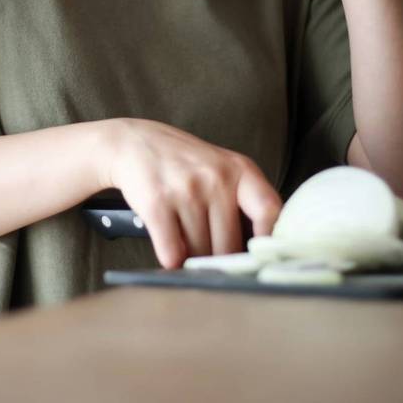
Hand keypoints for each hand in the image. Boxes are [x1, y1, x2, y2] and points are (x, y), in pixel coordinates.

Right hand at [96, 118, 281, 268]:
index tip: (260, 260)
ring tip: (186, 244)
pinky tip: (170, 252)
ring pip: (199, 251)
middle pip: (229, 244)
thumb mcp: (221, 167)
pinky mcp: (157, 203)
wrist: (133, 142)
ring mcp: (186, 190)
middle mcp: (216, 177)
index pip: (269, 210)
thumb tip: (258, 254)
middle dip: (218, 259)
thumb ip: (243, 200)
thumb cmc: (183, 162)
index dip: (269, 241)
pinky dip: (171, 260)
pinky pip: (172, 251)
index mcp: (240, 169)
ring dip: (191, 258)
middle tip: (209, 257)